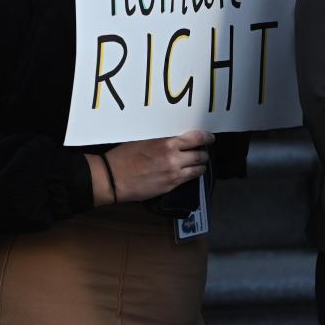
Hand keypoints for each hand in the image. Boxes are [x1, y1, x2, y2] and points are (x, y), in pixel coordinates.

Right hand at [98, 130, 212, 202]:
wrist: (114, 178)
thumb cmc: (124, 156)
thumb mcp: (144, 140)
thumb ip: (162, 139)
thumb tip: (175, 138)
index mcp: (167, 143)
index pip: (196, 138)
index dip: (207, 138)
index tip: (210, 137)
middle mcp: (174, 158)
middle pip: (200, 154)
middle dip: (204, 153)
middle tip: (204, 151)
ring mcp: (173, 174)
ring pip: (197, 169)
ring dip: (200, 165)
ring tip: (199, 163)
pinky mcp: (170, 186)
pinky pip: (188, 179)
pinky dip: (191, 174)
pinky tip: (188, 172)